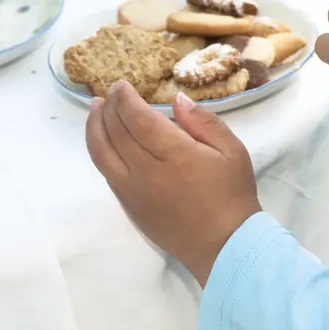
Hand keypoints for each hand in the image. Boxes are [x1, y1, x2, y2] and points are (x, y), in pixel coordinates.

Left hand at [85, 81, 260, 285]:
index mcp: (176, 155)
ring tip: (96, 109)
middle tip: (110, 92)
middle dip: (108, 107)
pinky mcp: (129, 207)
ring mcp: (133, 192)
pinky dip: (100, 151)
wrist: (224, 245)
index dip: (124, 99)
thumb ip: (205, 122)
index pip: (137, 119)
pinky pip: (106, 173)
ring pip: (102, 154)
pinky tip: (104, 139)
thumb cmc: (232, 194)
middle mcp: (147, 173)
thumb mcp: (233, 151)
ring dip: (95, 128)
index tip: (121, 84)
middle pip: (115, 133)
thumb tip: (177, 100)